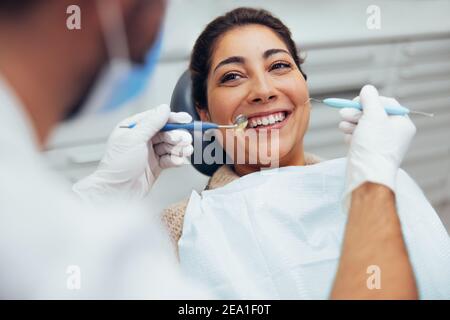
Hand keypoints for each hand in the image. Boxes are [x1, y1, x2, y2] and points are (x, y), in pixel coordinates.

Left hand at [73, 104, 192, 202]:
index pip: (155, 118)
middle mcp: (141, 139)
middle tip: (184, 139)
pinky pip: (169, 159)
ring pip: (169, 145)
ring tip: (186, 150)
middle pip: (165, 132)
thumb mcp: (134, 139)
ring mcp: (149, 153)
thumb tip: (163, 110)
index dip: (171, 118)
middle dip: (176, 135)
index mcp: (132, 129)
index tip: (185, 119)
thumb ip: (151, 123)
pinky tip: (178, 160)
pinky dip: (176, 159)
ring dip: (179, 148)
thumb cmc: (117, 167)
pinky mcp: (155, 166)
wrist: (117, 192)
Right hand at [342, 85, 415, 196]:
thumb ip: (370, 99)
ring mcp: (380, 144)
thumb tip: (367, 89)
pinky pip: (359, 137)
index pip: (386, 102)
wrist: (366, 176)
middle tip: (343, 114)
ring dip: (351, 123)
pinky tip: (348, 139)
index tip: (356, 102)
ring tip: (343, 127)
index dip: (369, 100)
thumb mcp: (373, 115)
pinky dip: (352, 136)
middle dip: (356, 113)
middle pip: (372, 114)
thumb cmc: (374, 147)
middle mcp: (393, 134)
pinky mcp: (369, 152)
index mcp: (401, 124)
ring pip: (363, 125)